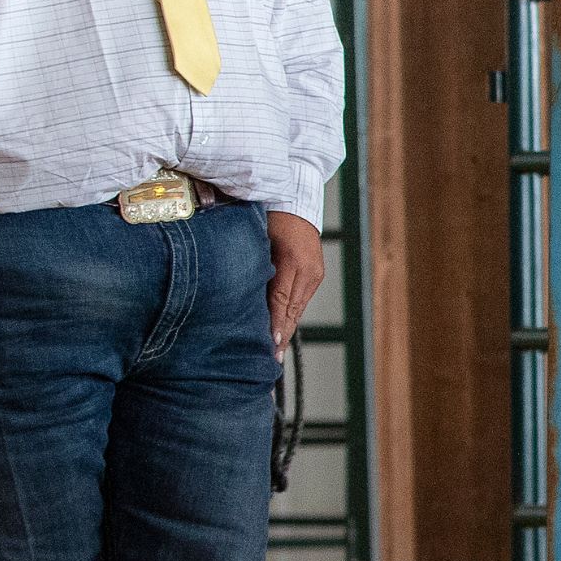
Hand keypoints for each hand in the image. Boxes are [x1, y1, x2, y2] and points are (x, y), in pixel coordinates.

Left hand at [265, 211, 323, 349]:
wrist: (295, 200)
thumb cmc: (270, 217)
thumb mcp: (260, 242)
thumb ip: (255, 270)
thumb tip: (245, 300)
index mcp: (294, 263)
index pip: (282, 301)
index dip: (275, 325)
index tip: (270, 346)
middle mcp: (309, 272)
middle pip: (293, 310)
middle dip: (282, 335)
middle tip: (272, 360)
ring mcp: (315, 274)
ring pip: (298, 308)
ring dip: (286, 328)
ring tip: (276, 351)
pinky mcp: (316, 274)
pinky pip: (300, 300)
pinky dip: (290, 315)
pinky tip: (282, 329)